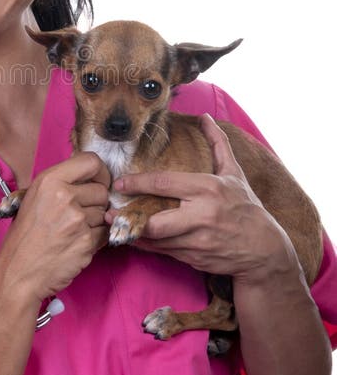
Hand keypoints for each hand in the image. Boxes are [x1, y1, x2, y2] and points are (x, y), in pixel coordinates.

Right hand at [0, 152, 110, 299]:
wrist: (18, 273)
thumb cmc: (23, 237)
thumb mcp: (33, 198)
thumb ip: (60, 184)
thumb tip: (90, 178)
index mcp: (49, 180)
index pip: (92, 161)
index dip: (100, 173)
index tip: (97, 182)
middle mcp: (64, 196)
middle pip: (102, 190)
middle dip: (96, 202)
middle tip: (78, 215)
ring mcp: (77, 220)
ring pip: (105, 213)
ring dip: (95, 223)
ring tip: (72, 232)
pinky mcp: (86, 242)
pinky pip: (105, 233)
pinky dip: (95, 239)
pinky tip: (77, 244)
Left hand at [109, 114, 293, 282]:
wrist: (265, 250)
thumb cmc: (246, 207)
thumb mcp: (234, 174)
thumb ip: (218, 144)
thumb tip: (205, 116)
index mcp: (208, 189)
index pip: (165, 183)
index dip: (138, 183)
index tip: (120, 183)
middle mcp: (202, 215)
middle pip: (157, 220)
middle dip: (130, 216)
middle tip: (108, 210)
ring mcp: (198, 240)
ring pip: (157, 239)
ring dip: (133, 233)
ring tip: (113, 224)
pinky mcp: (195, 258)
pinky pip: (163, 252)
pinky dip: (146, 246)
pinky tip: (132, 238)